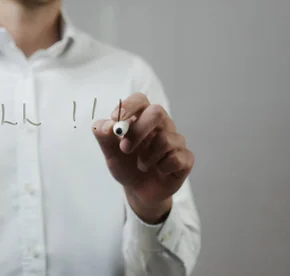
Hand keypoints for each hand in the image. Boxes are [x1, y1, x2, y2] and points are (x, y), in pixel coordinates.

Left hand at [92, 93, 193, 223]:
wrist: (138, 190)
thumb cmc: (125, 165)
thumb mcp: (109, 152)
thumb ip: (103, 136)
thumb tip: (107, 125)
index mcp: (142, 117)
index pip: (140, 100)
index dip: (129, 106)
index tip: (115, 118)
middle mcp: (161, 125)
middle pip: (157, 113)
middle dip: (139, 131)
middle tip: (125, 148)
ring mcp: (175, 140)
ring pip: (165, 140)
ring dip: (147, 158)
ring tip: (141, 166)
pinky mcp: (185, 158)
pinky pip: (175, 159)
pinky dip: (162, 168)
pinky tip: (159, 171)